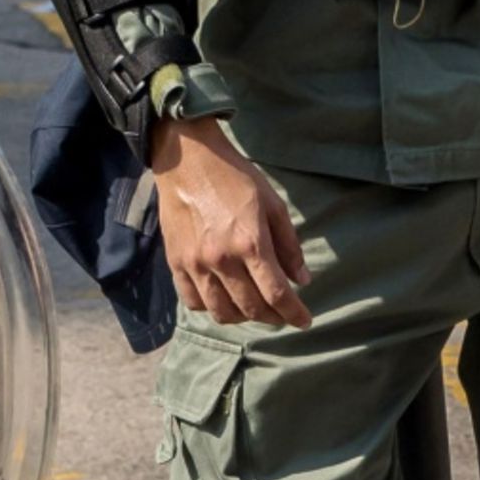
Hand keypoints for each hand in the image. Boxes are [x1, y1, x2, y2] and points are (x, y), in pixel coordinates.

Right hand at [147, 116, 312, 328]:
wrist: (188, 159)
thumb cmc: (235, 177)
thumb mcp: (273, 204)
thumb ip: (289, 245)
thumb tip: (301, 280)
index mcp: (250, 242)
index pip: (276, 293)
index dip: (294, 313)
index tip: (303, 321)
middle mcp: (222, 259)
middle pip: (251, 307)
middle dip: (272, 317)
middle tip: (281, 315)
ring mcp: (195, 264)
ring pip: (222, 312)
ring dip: (243, 318)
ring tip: (254, 310)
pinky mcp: (176, 263)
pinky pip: (194, 301)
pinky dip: (212, 308)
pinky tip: (223, 299)